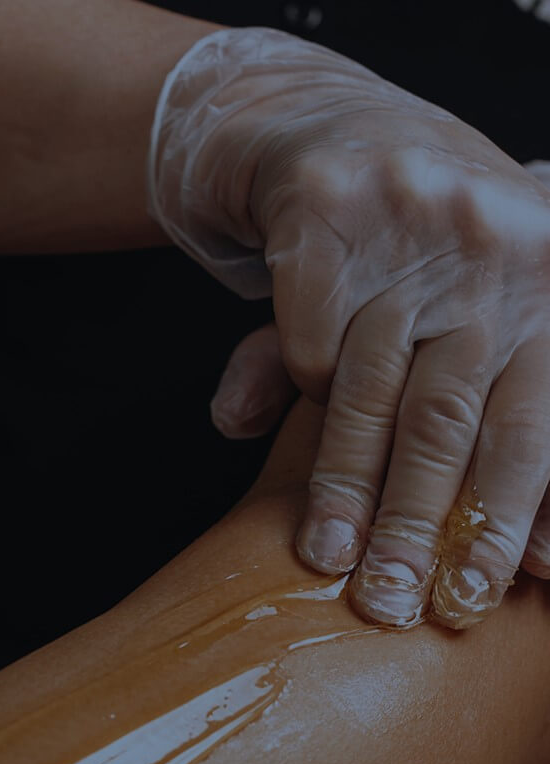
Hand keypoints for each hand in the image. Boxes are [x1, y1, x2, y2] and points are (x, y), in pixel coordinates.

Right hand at [148, 29, 549, 628]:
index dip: (506, 518)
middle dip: (414, 524)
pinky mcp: (327, 210)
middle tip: (388, 603)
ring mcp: (411, 224)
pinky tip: (274, 422)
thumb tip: (545, 561)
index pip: (535, 424)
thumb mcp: (483, 325)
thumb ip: (502, 436)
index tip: (472, 593)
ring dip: (344, 487)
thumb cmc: (432, 252)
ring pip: (369, 390)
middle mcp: (495, 250)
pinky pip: (307, 340)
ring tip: (327, 559)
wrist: (342, 127)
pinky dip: (294, 392)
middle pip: (448, 419)